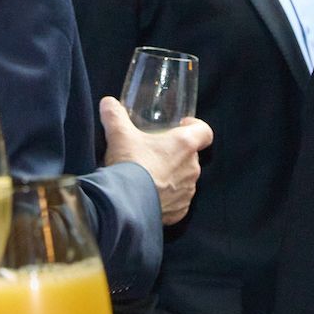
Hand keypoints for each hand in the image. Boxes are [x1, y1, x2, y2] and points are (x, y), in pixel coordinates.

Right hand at [99, 96, 212, 224]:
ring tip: (149, 176)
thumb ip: (115, 115)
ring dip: (171, 176)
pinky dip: (167, 198)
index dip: (196, 127)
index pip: (205, 132)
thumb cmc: (129, 164)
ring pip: (184, 179)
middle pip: (191, 156)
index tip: (182, 126)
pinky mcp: (180, 212)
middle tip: (154, 152)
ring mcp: (187, 192)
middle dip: (175, 153)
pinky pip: (177, 201)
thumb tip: (108, 102)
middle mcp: (192, 168)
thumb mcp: (119, 134)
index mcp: (185, 145)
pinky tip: (149, 195)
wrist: (124, 205)